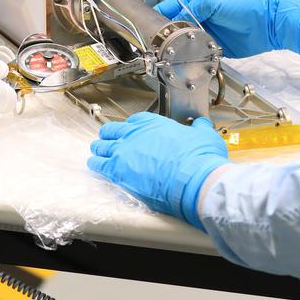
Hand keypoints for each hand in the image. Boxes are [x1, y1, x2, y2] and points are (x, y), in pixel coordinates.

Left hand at [88, 112, 228, 227]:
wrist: (193, 179)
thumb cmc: (198, 159)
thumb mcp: (204, 136)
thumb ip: (199, 128)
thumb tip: (202, 124)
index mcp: (153, 123)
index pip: (134, 121)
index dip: (131, 127)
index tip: (131, 132)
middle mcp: (135, 134)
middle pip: (112, 130)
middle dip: (109, 135)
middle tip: (108, 140)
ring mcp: (123, 152)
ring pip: (101, 146)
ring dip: (100, 149)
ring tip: (98, 152)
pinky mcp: (117, 171)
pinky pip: (98, 165)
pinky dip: (96, 164)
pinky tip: (95, 165)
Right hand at [156, 0, 299, 57]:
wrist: (271, 20)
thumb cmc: (243, 2)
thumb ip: (190, 7)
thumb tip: (173, 19)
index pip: (172, 5)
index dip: (159, 15)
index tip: (146, 26)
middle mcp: (202, 14)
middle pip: (177, 25)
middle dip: (168, 34)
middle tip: (155, 44)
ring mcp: (210, 31)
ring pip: (187, 40)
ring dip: (180, 47)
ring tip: (167, 54)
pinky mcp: (218, 47)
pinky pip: (201, 52)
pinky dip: (194, 56)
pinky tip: (185, 60)